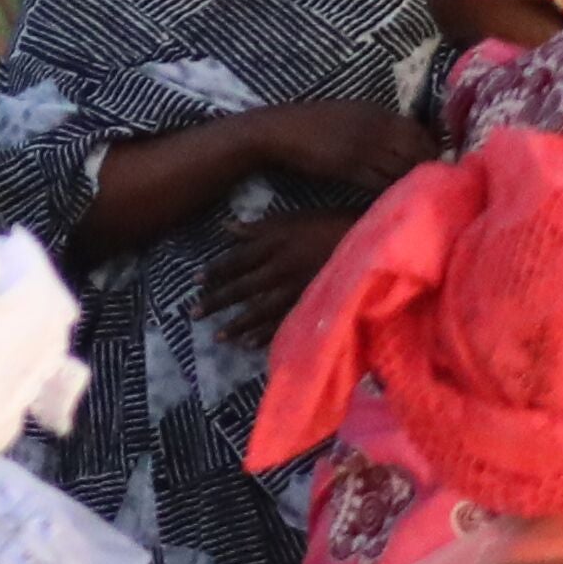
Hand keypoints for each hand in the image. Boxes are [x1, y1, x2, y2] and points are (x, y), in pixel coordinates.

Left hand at [193, 201, 360, 335]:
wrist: (369, 242)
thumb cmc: (328, 225)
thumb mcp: (292, 219)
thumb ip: (259, 227)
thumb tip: (225, 226)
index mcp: (274, 243)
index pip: (237, 260)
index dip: (215, 270)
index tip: (194, 280)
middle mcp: (280, 268)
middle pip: (242, 287)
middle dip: (217, 301)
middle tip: (193, 314)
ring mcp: (296, 289)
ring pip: (260, 310)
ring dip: (237, 324)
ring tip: (217, 337)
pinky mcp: (311, 304)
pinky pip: (284, 322)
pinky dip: (266, 334)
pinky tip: (249, 344)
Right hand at [265, 95, 432, 195]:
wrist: (281, 131)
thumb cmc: (313, 124)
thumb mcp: (351, 114)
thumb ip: (377, 124)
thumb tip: (401, 140)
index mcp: (377, 112)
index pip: (418, 130)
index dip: (432, 147)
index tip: (440, 163)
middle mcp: (375, 127)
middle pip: (416, 149)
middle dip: (429, 167)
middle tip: (439, 184)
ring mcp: (363, 146)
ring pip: (401, 167)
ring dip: (413, 181)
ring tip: (423, 196)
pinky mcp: (350, 167)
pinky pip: (380, 182)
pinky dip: (391, 191)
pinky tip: (396, 200)